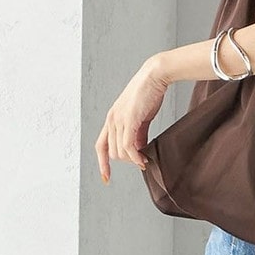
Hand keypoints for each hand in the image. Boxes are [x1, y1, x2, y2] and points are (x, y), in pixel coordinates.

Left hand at [95, 57, 168, 182]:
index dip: (102, 163)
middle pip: (111, 152)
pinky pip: (129, 145)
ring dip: (132, 160)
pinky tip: (143, 159)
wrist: (154, 76)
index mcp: (111, 119)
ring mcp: (118, 120)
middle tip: (140, 162)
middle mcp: (111, 120)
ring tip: (144, 161)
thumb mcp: (140, 117)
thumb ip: (137, 133)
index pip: (100, 146)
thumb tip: (139, 149)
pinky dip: (135, 156)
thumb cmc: (148, 94)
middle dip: (126, 161)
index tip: (106, 177)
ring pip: (120, 151)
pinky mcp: (129, 119)